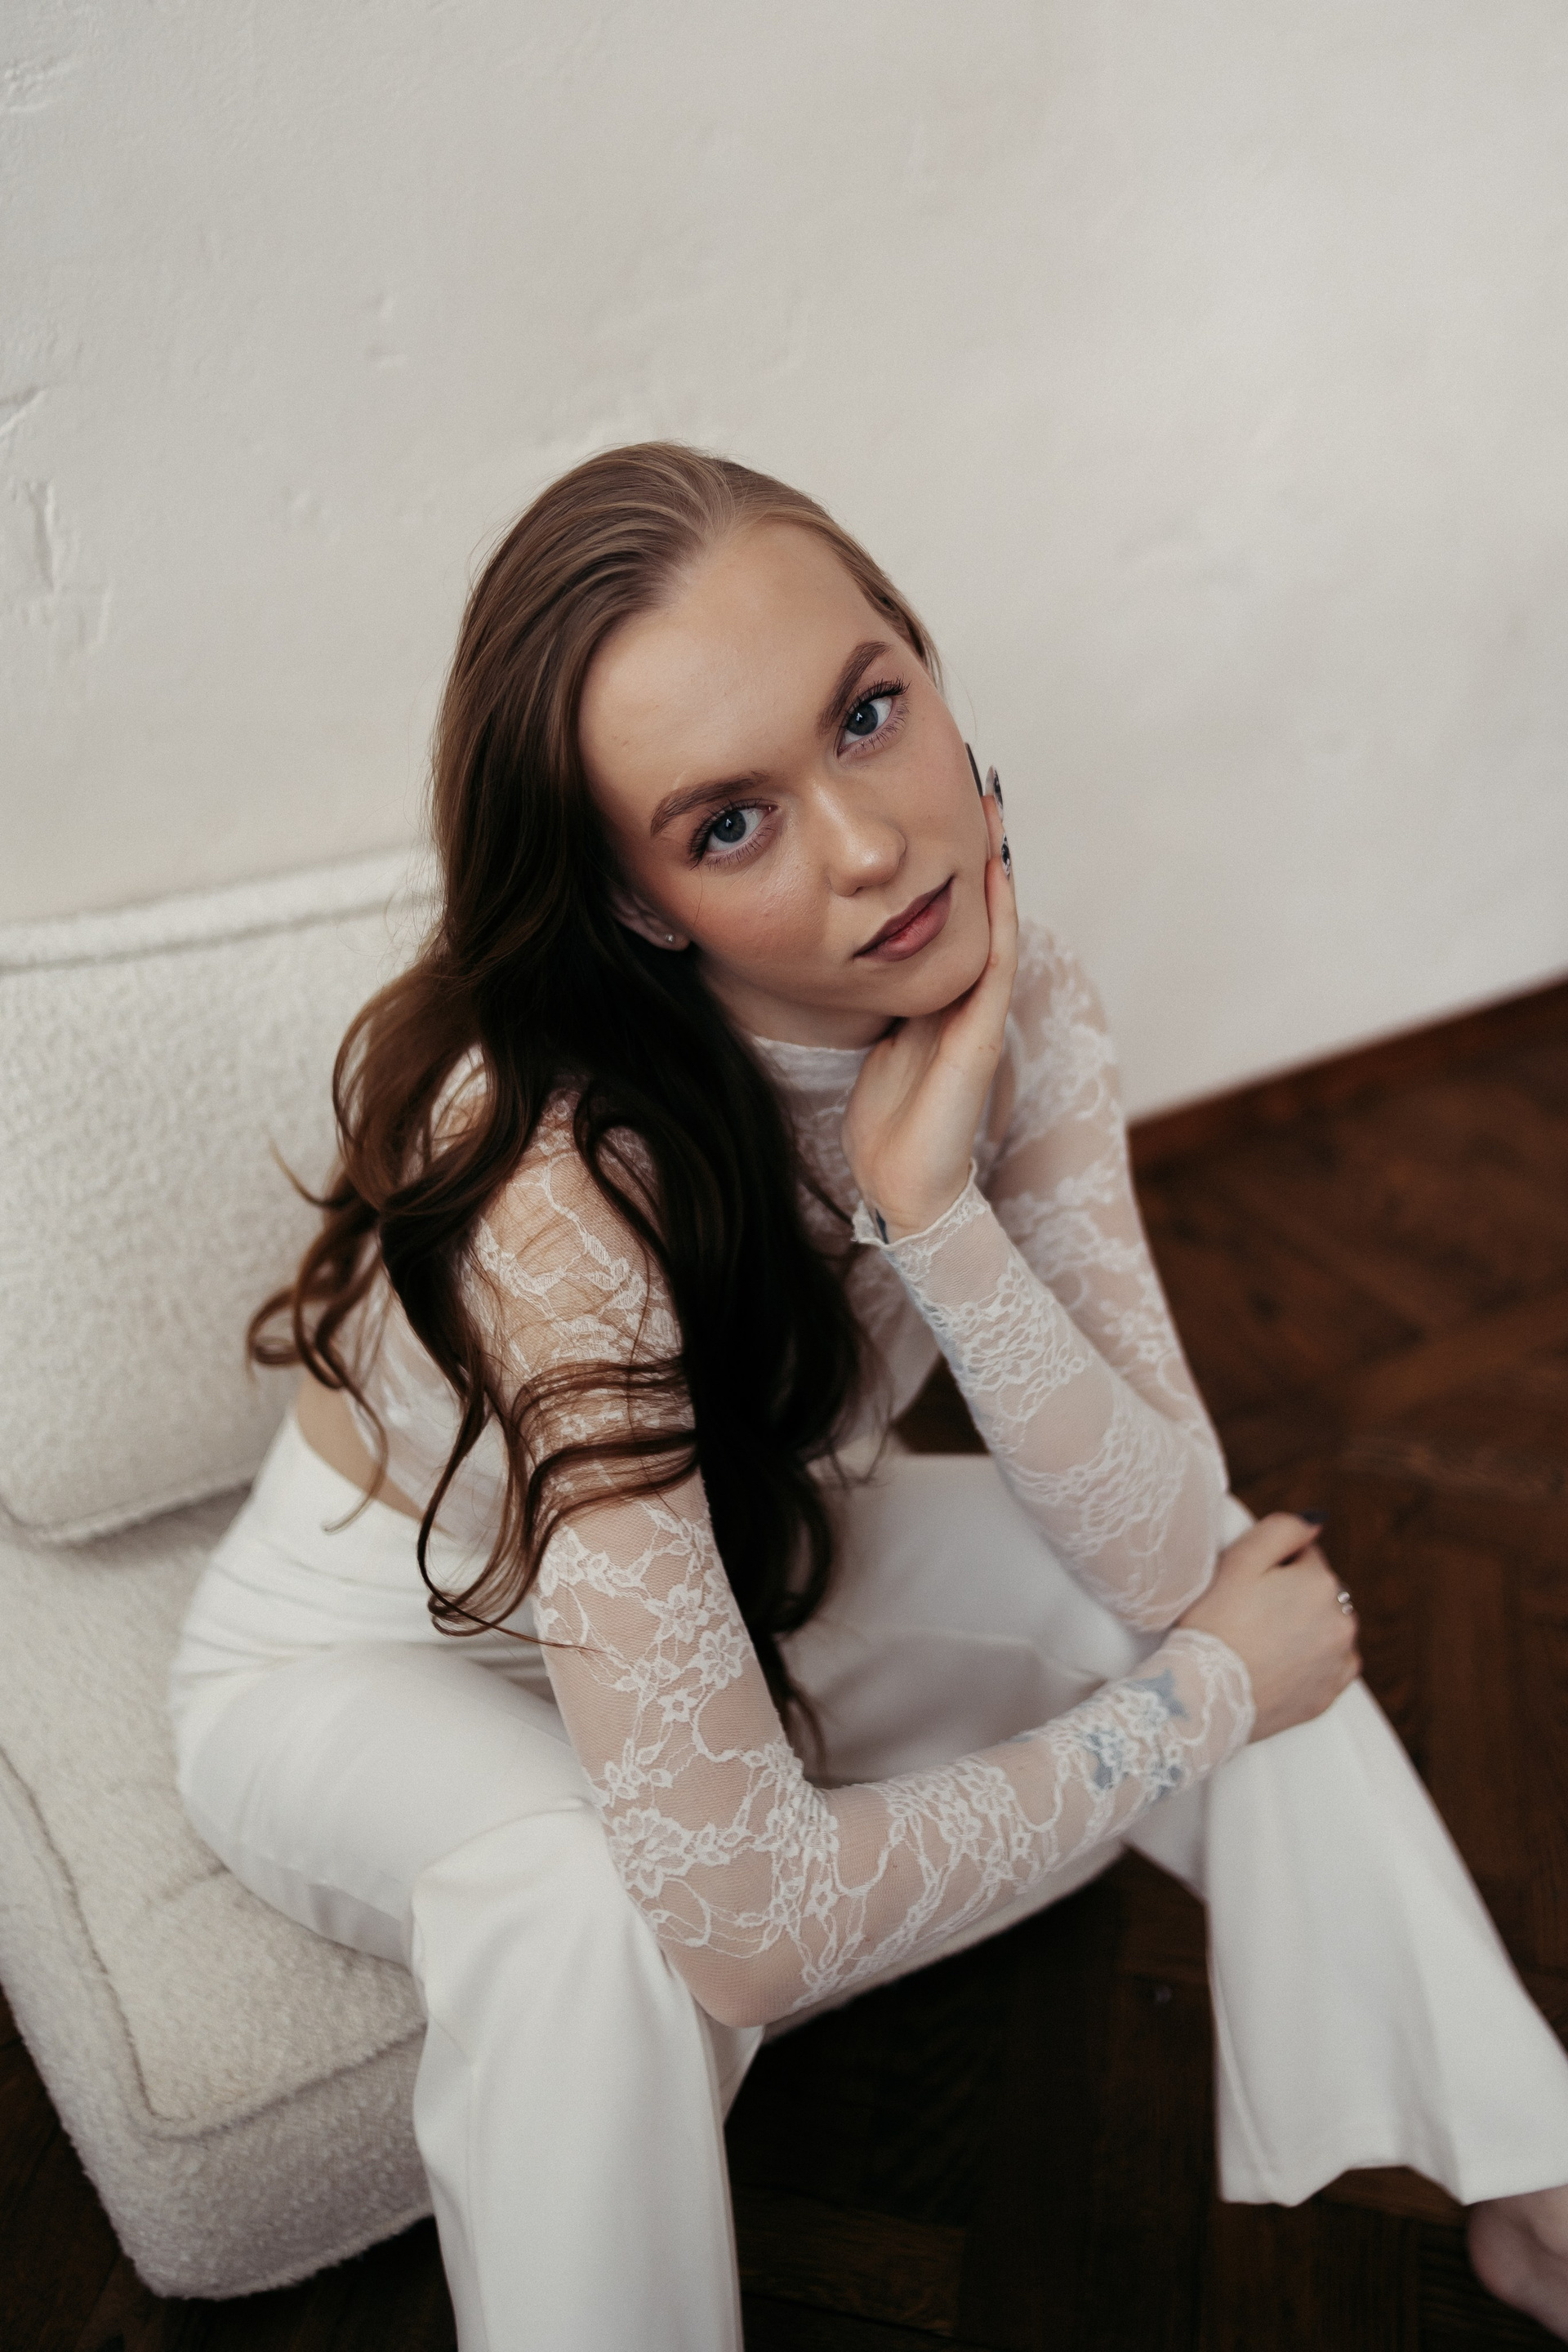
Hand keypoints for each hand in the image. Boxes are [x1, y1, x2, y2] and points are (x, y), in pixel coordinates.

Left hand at [841, 792, 1017, 1238]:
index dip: (955, 867)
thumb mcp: (876, 1044)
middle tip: (981, 788)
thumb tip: (853, 963)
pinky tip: (997, 875)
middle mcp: (965, 1001)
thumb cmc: (886, 1123)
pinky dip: (1001, 919)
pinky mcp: (980, 1038)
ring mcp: (977, 1017)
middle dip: (981, 849)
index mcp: (939, 1001)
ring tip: (994, 812)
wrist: (902, 1185)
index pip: (954, 921)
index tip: (945, 809)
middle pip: (980, 911)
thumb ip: (881, 1006)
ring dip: (998, 869)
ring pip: (997, 927)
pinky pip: (997, 967)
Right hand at [1177, 1514, 1360, 1741]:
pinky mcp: (1328, 1694)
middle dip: (1291, 1596)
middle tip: (1247, 1614)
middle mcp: (1342, 1621)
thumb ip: (1282, 1529)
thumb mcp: (1239, 1560)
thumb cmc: (1214, 1625)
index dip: (1272, 1566)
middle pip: (1317, 1592)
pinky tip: (1276, 1664)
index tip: (1246, 1585)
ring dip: (1303, 1628)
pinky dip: (1309, 1662)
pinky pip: (1328, 1666)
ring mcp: (1338, 1661)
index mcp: (1321, 1582)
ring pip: (1324, 1628)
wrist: (1204, 1696)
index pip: (1305, 1555)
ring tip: (1260, 1642)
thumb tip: (1317, 1520)